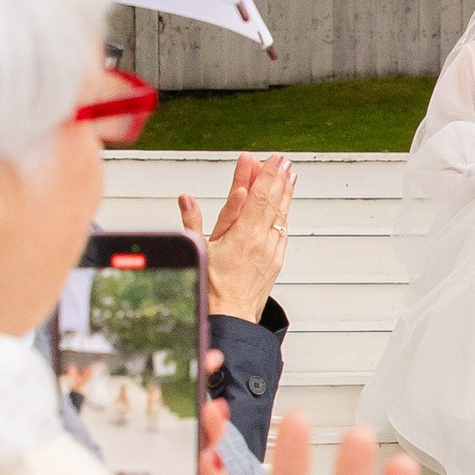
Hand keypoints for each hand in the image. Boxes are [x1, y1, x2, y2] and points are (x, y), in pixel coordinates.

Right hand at [179, 152, 293, 322]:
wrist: (231, 315)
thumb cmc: (213, 287)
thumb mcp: (199, 250)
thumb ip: (192, 220)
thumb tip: (186, 198)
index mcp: (241, 235)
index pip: (255, 196)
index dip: (260, 175)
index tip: (263, 158)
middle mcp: (260, 240)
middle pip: (271, 201)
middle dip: (276, 176)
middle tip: (280, 159)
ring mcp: (271, 249)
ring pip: (280, 213)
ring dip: (284, 191)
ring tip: (288, 173)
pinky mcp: (276, 259)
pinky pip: (282, 229)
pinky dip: (284, 212)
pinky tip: (285, 203)